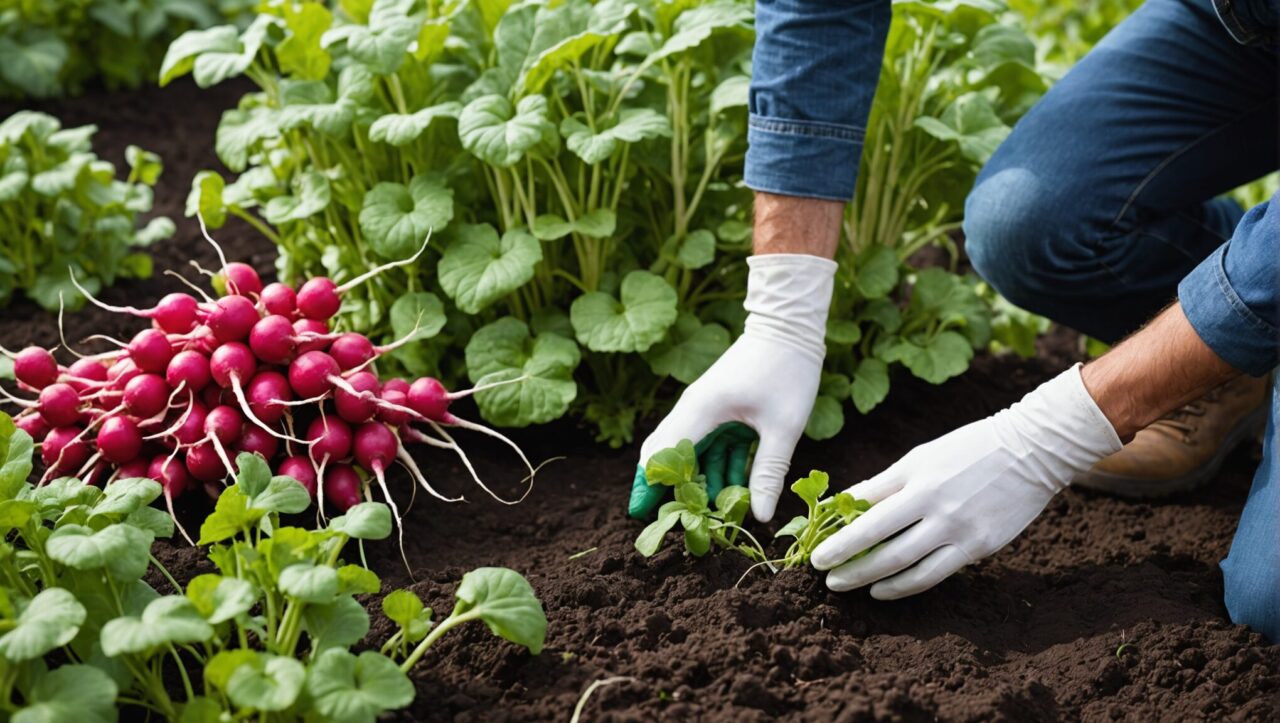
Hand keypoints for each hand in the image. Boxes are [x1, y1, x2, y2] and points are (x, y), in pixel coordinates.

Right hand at [629, 254, 837, 522]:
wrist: (790, 327)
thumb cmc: (788, 370)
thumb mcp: (784, 427)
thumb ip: (768, 472)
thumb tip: (760, 517)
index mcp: (701, 410)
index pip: (662, 454)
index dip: (650, 486)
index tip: (643, 515)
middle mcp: (694, 409)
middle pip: (666, 455)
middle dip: (668, 490)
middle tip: (673, 525)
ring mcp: (705, 409)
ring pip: (689, 454)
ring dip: (699, 483)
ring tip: (712, 518)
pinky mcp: (718, 409)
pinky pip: (709, 446)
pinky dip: (716, 468)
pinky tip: (733, 493)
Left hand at [811, 365, 1121, 597]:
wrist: (1031, 450)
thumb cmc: (967, 450)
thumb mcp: (920, 457)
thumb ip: (883, 483)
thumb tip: (843, 502)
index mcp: (918, 480)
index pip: (867, 514)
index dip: (838, 538)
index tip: (816, 553)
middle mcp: (936, 507)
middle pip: (881, 546)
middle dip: (847, 565)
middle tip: (823, 576)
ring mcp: (960, 530)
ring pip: (905, 567)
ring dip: (870, 580)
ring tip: (846, 586)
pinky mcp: (980, 547)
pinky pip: (934, 575)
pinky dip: (903, 586)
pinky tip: (883, 591)